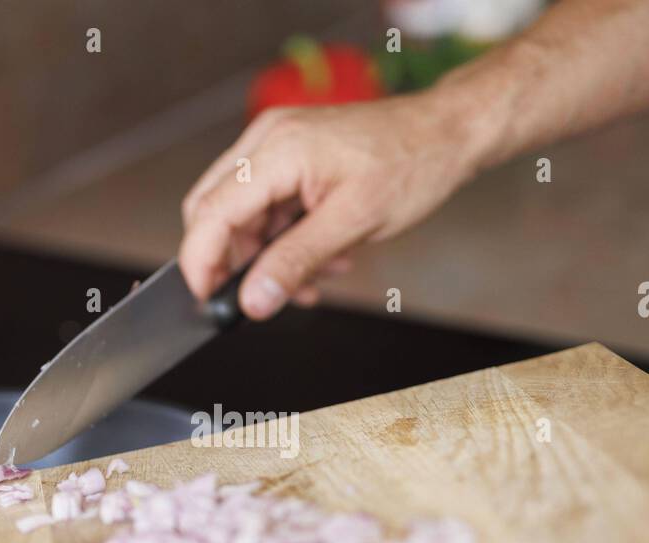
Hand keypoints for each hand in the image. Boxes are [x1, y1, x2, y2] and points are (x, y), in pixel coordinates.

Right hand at [179, 91, 486, 318]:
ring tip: (316, 276)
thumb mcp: (353, 223)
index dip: (202, 264)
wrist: (446, 134)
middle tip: (268, 296)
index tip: (208, 301)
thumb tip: (253, 299)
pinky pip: (267, 207)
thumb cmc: (413, 165)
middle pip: (215, 214)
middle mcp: (268, 140)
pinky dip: (286, 239)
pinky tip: (324, 254)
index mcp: (278, 150)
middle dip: (238, 262)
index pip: (210, 213)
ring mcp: (277, 145)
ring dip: (270, 256)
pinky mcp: (290, 156)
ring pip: (242, 216)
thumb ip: (296, 262)